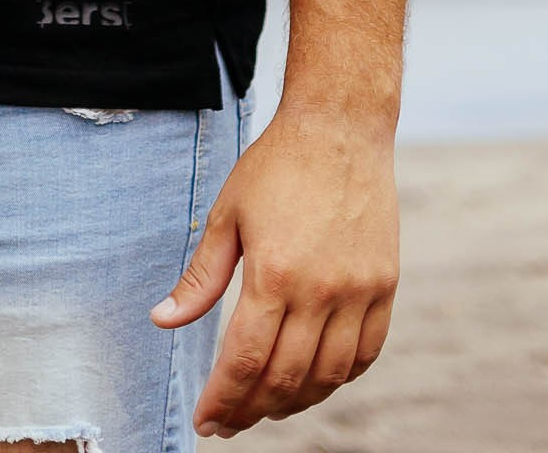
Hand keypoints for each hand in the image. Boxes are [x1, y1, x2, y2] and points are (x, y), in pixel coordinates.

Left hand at [153, 110, 399, 434]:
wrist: (339, 127)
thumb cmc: (276, 166)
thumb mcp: (227, 216)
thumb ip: (200, 278)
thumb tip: (162, 321)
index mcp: (273, 274)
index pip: (244, 361)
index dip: (223, 399)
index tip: (206, 420)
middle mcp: (321, 291)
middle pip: (286, 379)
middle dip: (253, 409)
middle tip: (230, 421)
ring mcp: (359, 292)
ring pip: (328, 377)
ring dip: (295, 402)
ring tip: (267, 406)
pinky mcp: (385, 287)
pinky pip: (365, 354)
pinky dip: (339, 378)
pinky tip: (315, 380)